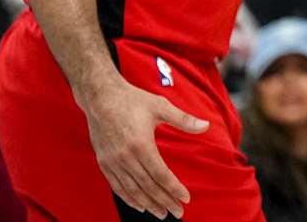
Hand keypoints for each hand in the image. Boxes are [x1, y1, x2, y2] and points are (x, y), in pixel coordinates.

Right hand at [81, 78, 208, 218]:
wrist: (100, 97)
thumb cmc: (133, 100)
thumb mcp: (161, 106)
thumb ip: (183, 120)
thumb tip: (206, 126)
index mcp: (140, 145)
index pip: (160, 174)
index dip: (173, 188)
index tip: (185, 198)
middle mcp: (125, 157)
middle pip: (147, 186)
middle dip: (164, 201)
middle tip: (178, 213)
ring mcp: (112, 162)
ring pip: (131, 190)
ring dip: (148, 203)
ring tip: (161, 213)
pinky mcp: (103, 163)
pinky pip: (117, 186)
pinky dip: (129, 198)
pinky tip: (140, 204)